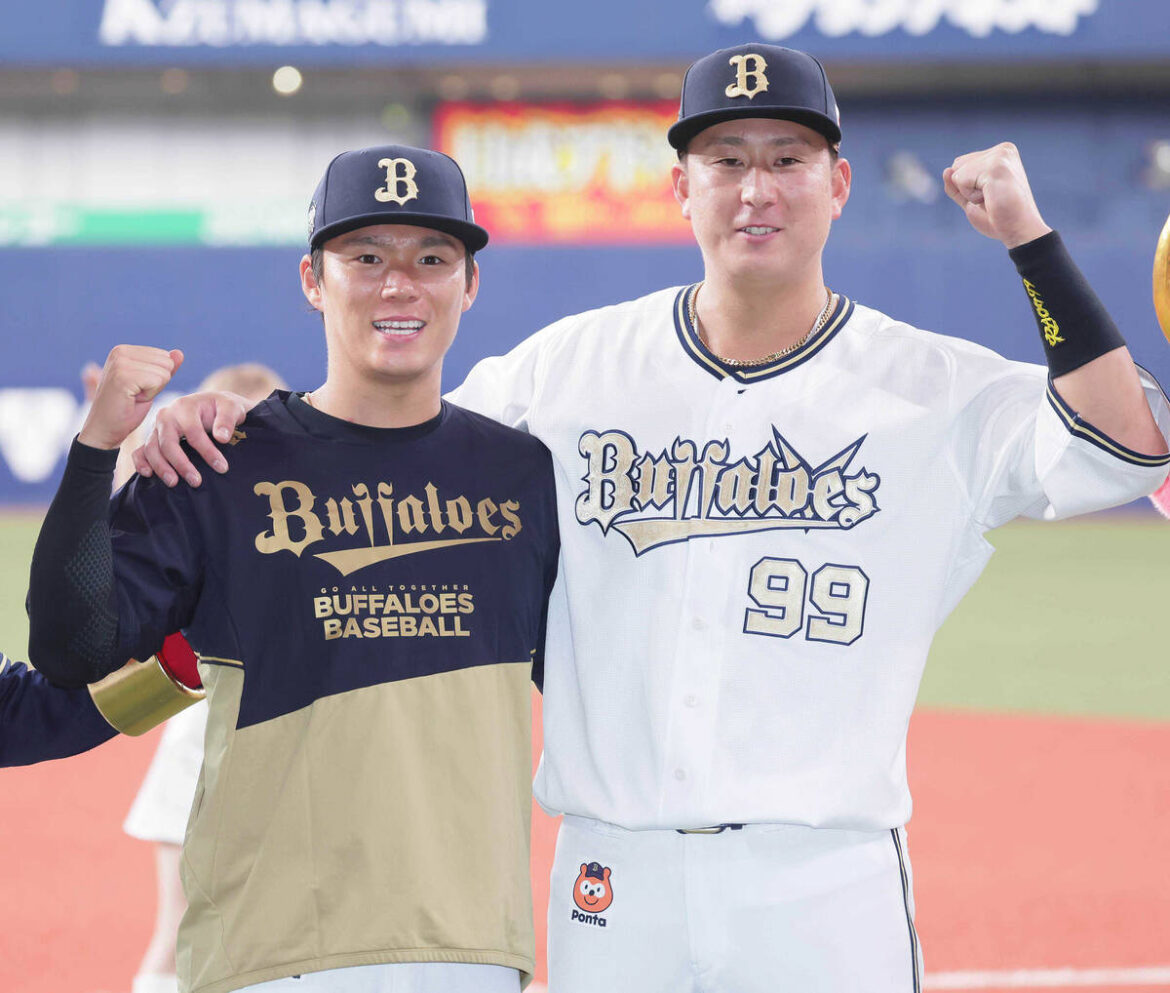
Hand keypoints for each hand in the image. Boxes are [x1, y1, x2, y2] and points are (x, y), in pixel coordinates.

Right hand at [78, 346, 182, 450]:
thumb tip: (179, 353)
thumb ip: (164, 368)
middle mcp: (119, 351)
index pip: (165, 356)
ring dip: (153, 390)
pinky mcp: (122, 376)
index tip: (138, 388)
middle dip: (157, 383)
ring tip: (133, 396)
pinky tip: (132, 399)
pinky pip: (157, 381)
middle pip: (167, 363)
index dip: (157, 378)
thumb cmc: (127, 409)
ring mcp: (119, 363)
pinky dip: (150, 395)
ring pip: (164, 373)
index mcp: (124, 350)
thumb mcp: (150, 385)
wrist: (104, 429)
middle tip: (136, 394)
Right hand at [131, 390, 250, 486]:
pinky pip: (140, 450)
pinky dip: (141, 462)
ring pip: (151, 448)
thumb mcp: (232, 407)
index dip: (207, 451)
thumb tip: (221, 438)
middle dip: (181, 464)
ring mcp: (157, 427)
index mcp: (185, 406)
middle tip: (196, 482)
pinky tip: (148, 474)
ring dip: (161, 467)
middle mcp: (167, 416)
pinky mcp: (153, 438)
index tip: (222, 467)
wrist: (213, 405)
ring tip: (174, 483)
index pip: (193, 431)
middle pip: (167, 442)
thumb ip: (227, 420)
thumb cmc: (223, 407)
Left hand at [943, 142, 1050, 248]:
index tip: (990, 195)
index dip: (967, 187)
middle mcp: (1002, 150)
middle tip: (990, 198)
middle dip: (966, 188)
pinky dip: (970, 197)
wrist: (1019, 231)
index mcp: (1000, 153)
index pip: (960, 164)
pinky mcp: (995, 166)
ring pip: (957, 173)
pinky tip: (991, 199)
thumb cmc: (998, 217)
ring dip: (969, 193)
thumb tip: (946, 170)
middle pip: (956, 165)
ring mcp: (1000, 156)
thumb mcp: (971, 200)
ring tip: (992, 199)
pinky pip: (961, 181)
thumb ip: (956, 186)